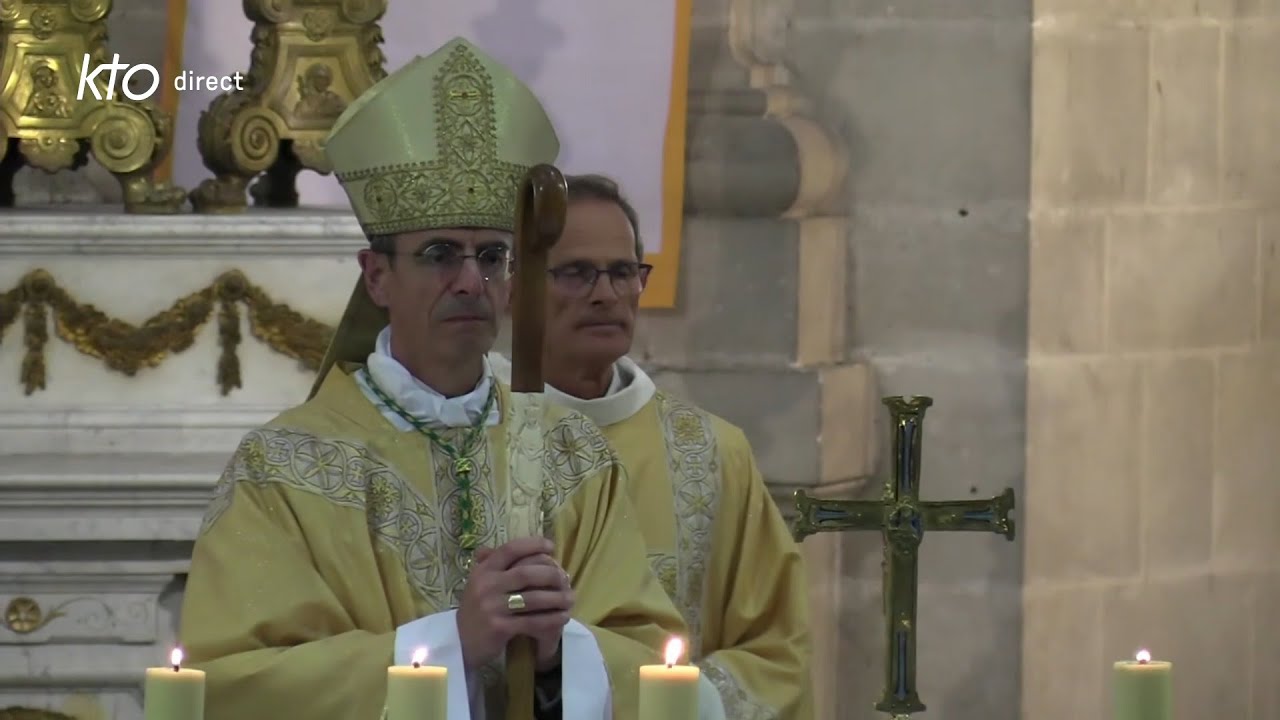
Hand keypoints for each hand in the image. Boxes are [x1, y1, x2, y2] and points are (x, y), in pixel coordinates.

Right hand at [484, 549, 572, 670]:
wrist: (459, 642)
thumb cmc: (475, 609)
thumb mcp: (479, 583)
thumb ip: (494, 564)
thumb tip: (515, 546)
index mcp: (483, 570)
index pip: (510, 550)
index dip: (533, 545)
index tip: (552, 547)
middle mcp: (486, 585)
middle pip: (526, 573)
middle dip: (551, 575)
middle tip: (566, 578)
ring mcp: (492, 607)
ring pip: (532, 599)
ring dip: (556, 599)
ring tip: (570, 599)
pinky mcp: (499, 628)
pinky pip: (532, 621)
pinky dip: (550, 619)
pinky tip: (562, 617)